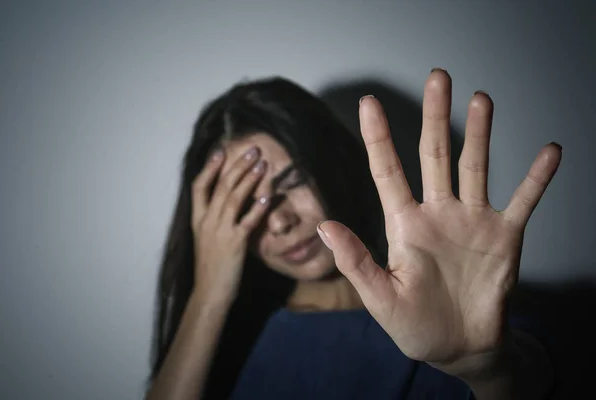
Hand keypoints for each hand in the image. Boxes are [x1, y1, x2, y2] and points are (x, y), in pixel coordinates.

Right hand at [191, 146, 269, 304]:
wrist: (209, 293)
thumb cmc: (210, 267)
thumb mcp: (205, 239)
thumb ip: (213, 220)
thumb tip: (225, 203)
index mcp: (197, 220)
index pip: (199, 186)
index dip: (210, 167)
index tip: (221, 150)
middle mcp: (207, 222)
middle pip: (221, 186)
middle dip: (238, 165)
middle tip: (253, 150)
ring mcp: (220, 232)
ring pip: (233, 198)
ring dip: (249, 178)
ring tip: (262, 164)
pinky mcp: (235, 244)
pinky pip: (247, 220)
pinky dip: (257, 207)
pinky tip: (267, 195)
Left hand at [317, 69, 561, 371]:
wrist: (459, 347)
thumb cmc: (414, 325)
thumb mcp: (379, 297)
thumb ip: (355, 262)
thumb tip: (323, 226)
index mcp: (404, 225)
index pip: (387, 172)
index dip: (377, 138)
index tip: (368, 102)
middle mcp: (438, 213)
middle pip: (435, 155)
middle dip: (435, 116)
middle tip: (438, 78)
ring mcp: (472, 221)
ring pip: (476, 167)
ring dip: (481, 133)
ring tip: (481, 99)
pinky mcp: (504, 237)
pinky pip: (524, 202)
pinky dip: (537, 179)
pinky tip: (550, 152)